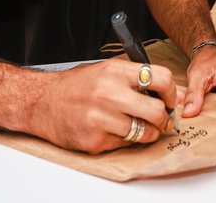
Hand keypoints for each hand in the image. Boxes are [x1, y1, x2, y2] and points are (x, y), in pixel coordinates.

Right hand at [36, 58, 182, 153]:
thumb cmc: (76, 86)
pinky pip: (124, 144)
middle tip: (159, 119)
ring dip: (147, 132)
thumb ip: (138, 79)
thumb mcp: (107, 71)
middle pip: (156, 111)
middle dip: (163, 118)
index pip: (161, 78)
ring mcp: (101, 118)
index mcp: (115, 71)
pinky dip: (124, 140)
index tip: (170, 99)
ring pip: (144, 132)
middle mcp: (109, 93)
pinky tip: (112, 130)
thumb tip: (173, 93)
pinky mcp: (95, 140)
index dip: (171, 92)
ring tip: (137, 125)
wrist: (41, 102)